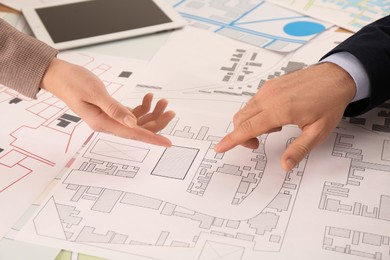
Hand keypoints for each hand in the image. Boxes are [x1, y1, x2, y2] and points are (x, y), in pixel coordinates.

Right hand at [41, 58, 174, 146]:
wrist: (60, 76)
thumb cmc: (73, 82)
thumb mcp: (95, 93)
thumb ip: (114, 109)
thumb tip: (133, 123)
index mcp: (102, 123)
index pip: (132, 134)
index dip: (152, 138)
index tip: (167, 143)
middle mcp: (107, 124)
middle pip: (138, 129)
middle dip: (156, 121)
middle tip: (170, 110)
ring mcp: (110, 119)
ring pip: (137, 122)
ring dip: (152, 112)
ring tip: (162, 100)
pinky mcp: (111, 111)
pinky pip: (131, 114)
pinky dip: (142, 107)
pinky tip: (148, 98)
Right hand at [214, 62, 355, 171]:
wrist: (336, 76)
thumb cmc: (329, 102)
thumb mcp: (318, 132)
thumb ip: (298, 150)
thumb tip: (285, 165)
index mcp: (279, 110)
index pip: (247, 128)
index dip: (231, 140)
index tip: (220, 147)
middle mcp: (269, 97)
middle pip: (241, 119)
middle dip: (241, 135)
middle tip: (256, 145)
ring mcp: (268, 89)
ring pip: (246, 110)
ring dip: (250, 124)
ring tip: (275, 128)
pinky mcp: (270, 84)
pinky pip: (254, 102)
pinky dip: (256, 113)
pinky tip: (276, 116)